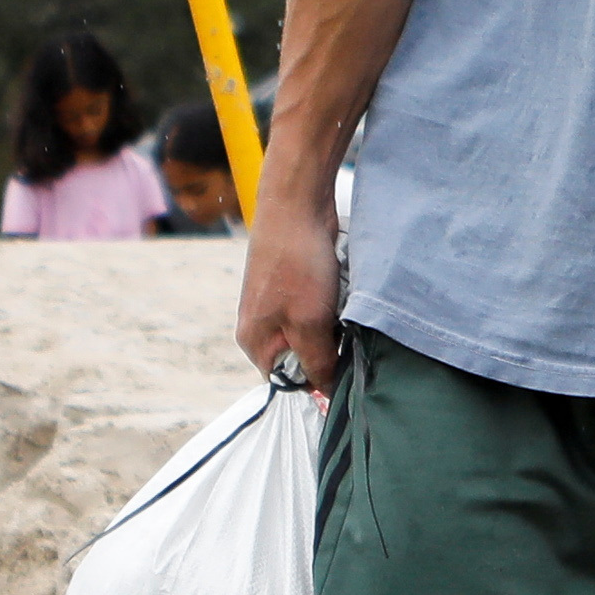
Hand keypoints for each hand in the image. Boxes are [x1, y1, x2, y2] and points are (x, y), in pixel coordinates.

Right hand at [236, 197, 342, 387]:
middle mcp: (262, 326)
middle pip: (304, 357)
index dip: (318, 378)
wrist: (297, 204)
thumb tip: (325, 390)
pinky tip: (337, 286)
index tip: (339, 364)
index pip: (289, 382)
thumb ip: (317, 363)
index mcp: (255, 342)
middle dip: (328, 346)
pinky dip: (334, 303)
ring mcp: (278, 304)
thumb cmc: (296, 263)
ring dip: (333, 323)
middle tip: (339, 326)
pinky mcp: (294, 285)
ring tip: (336, 301)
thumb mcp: (309, 324)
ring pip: (316, 332)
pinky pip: (320, 309)